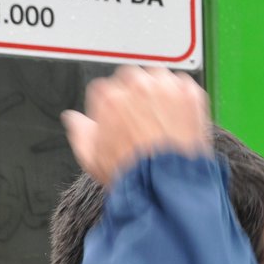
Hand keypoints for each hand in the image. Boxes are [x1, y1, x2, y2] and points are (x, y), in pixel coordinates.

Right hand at [61, 67, 210, 186]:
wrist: (167, 186)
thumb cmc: (132, 175)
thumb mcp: (91, 159)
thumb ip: (80, 132)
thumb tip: (74, 119)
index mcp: (108, 97)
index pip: (105, 88)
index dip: (112, 106)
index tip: (119, 119)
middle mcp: (135, 86)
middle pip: (132, 78)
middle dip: (135, 95)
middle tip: (142, 119)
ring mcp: (164, 88)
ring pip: (158, 77)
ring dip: (158, 91)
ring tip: (161, 118)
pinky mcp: (189, 95)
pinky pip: (184, 84)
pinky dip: (181, 97)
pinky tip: (178, 117)